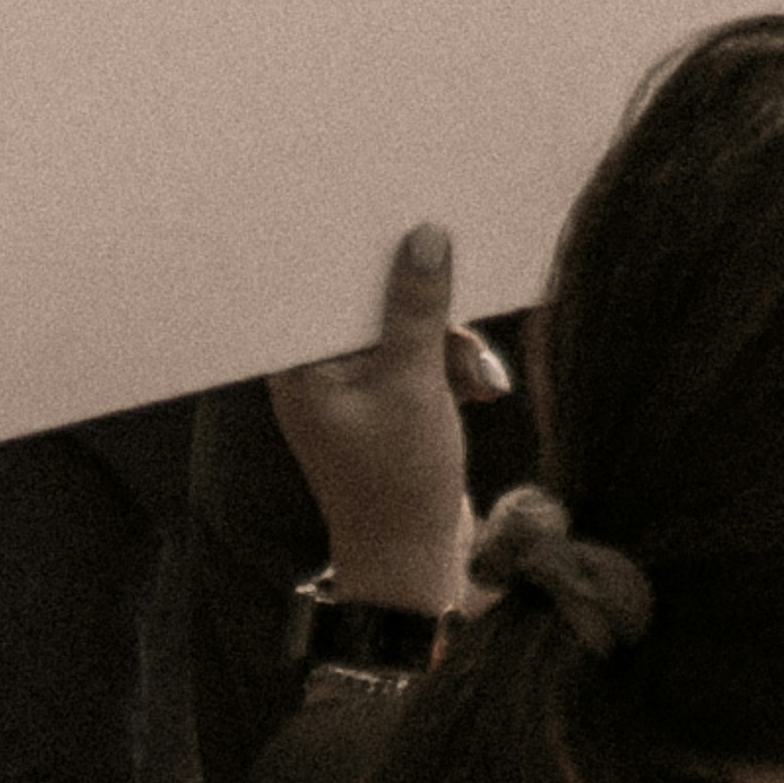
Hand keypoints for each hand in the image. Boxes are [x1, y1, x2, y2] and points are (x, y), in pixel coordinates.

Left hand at [273, 221, 500, 615]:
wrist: (416, 564)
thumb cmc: (398, 483)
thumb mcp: (416, 386)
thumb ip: (419, 308)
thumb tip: (426, 235)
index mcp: (301, 367)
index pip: (324, 285)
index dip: (364, 252)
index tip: (402, 218)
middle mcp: (319, 373)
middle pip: (374, 303)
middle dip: (429, 311)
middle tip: (463, 314)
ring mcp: (354, 390)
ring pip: (407, 329)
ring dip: (452, 347)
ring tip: (481, 381)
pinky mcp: (387, 404)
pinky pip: (422, 358)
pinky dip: (454, 368)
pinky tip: (482, 391)